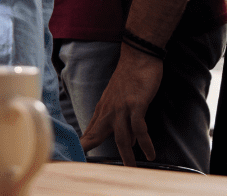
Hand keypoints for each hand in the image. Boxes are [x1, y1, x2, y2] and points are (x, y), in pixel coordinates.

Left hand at [80, 45, 162, 165]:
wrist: (137, 57)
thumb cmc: (129, 78)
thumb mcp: (120, 101)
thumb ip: (121, 122)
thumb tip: (127, 143)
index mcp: (103, 109)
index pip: (90, 130)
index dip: (84, 143)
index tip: (76, 155)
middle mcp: (109, 110)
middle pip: (97, 134)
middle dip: (91, 150)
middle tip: (85, 165)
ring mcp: (122, 107)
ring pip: (120, 136)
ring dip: (126, 154)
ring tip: (130, 168)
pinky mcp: (136, 105)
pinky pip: (139, 128)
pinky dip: (144, 142)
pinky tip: (150, 153)